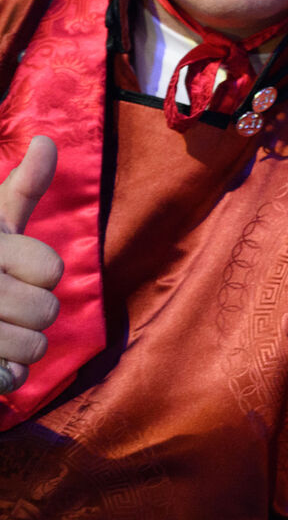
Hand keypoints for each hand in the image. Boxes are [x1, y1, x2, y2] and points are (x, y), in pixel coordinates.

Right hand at [0, 137, 62, 394]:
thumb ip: (21, 188)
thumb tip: (48, 141)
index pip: (50, 269)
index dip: (39, 274)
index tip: (12, 268)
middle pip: (47, 311)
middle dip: (31, 314)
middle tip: (2, 306)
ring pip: (33, 348)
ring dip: (20, 347)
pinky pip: (9, 378)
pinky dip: (4, 375)